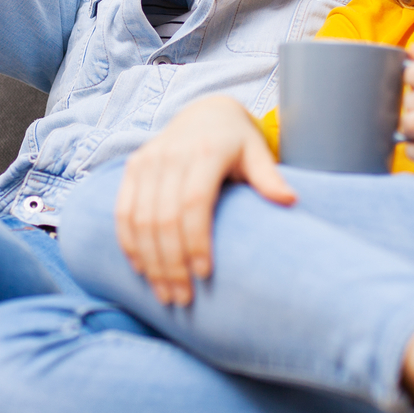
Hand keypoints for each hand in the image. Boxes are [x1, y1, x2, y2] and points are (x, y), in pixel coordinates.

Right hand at [115, 96, 296, 305]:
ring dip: (150, 262)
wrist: (204, 113)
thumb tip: (290, 201)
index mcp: (204, 152)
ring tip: (165, 294)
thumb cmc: (236, 141)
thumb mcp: (257, 152)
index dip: (196, 241)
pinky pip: (123, 212)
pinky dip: (129, 243)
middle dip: (170, 264)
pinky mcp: (132, 168)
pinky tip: (142, 270)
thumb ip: (269, 177)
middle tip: (183, 299)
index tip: (205, 275)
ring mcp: (147, 161)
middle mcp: (170, 155)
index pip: (194, 203)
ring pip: (140, 220)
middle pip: (163, 218)